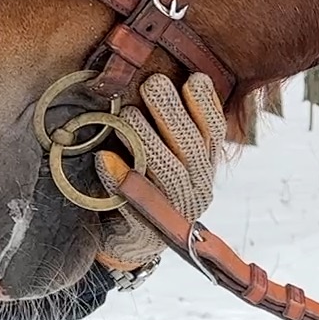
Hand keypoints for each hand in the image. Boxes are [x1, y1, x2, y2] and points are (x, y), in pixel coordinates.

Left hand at [92, 72, 227, 286]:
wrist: (130, 240)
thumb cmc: (147, 184)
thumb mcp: (167, 156)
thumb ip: (170, 128)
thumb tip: (159, 80)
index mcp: (204, 168)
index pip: (214, 133)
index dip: (206, 106)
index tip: (193, 78)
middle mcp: (197, 189)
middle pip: (192, 149)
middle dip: (173, 113)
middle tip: (153, 83)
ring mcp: (174, 212)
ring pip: (169, 173)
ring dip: (148, 140)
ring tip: (128, 114)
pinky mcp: (146, 230)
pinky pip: (134, 202)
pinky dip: (119, 178)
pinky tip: (104, 158)